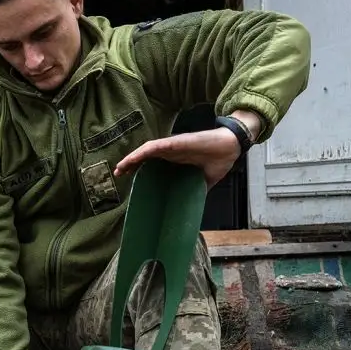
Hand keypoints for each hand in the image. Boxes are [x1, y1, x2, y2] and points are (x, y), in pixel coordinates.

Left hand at [112, 110, 261, 187]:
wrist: (232, 146)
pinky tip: (133, 158)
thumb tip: (191, 206)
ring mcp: (173, 147)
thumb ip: (195, 190)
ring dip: (131, 159)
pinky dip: (142, 152)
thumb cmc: (219, 159)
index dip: (139, 170)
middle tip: (118, 174)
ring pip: (145, 151)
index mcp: (176, 160)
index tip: (129, 180)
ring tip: (120, 168)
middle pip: (145, 157)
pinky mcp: (176, 143)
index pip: (153, 164)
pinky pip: (155, 146)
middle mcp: (171, 152)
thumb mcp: (204, 181)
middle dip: (130, 165)